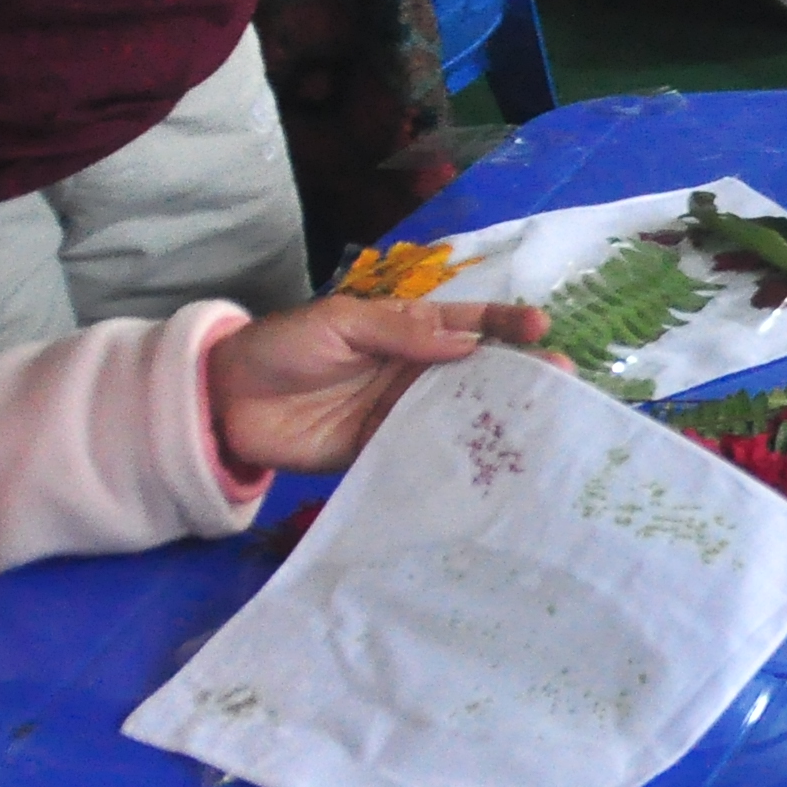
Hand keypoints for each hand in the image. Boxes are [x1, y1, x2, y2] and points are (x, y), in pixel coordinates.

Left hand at [205, 296, 551, 474]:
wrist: (225, 401)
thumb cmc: (283, 346)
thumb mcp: (340, 322)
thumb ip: (399, 333)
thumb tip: (467, 343)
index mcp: (408, 331)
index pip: (469, 323)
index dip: (505, 323)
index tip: (540, 328)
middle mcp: (414, 372)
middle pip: (477, 372)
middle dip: (519, 373)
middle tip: (560, 380)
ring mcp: (400, 414)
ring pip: (460, 413)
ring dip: (498, 418)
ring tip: (540, 424)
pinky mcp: (382, 451)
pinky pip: (426, 452)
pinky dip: (456, 457)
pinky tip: (487, 463)